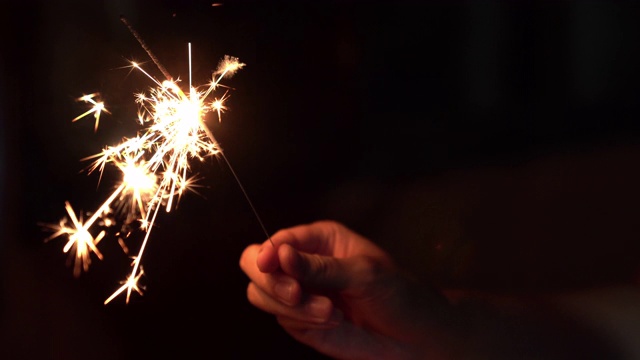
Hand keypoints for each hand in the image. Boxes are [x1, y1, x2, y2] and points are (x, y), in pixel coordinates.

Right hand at [239, 220, 455, 358]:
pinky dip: (303, 321)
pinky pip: (281, 318)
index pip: (279, 240)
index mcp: (320, 239)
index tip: (270, 264)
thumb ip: (319, 267)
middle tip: (295, 294)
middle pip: (256, 264)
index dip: (268, 251)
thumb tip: (281, 255)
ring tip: (328, 311)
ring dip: (291, 306)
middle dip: (271, 281)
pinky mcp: (300, 320)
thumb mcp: (363, 273)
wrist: (413, 336)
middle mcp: (303, 262)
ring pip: (262, 294)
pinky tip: (333, 321)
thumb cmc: (397, 294)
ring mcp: (299, 292)